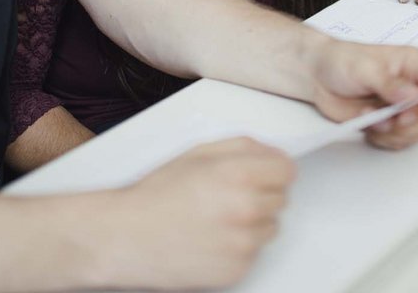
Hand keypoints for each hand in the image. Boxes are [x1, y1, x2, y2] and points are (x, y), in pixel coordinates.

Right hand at [112, 138, 294, 289]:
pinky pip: (255, 252)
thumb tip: (270, 153)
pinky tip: (214, 237)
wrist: (129, 237)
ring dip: (254, 221)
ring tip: (219, 217)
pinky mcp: (236, 271)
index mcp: (238, 174)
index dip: (274, 168)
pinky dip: (240, 246)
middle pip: (282, 197)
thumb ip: (242, 146)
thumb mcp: (198, 153)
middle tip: (230, 193)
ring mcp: (242, 244)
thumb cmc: (158, 194)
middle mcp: (245, 209)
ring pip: (271, 227)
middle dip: (262, 192)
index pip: (288, 169)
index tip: (265, 172)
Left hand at [308, 36, 417, 151]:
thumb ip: (389, 83)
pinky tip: (368, 126)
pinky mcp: (390, 122)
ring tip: (369, 119)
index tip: (403, 116)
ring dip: (392, 134)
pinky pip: (400, 140)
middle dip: (405, 125)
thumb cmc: (341, 61)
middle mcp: (412, 86)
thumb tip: (412, 95)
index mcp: (414, 64)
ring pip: (416, 132)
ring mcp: (402, 106)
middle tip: (382, 121)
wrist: (317, 75)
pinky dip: (385, 140)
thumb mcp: (365, 68)